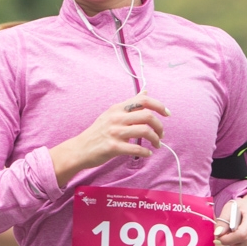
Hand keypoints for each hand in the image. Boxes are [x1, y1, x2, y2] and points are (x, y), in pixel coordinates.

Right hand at [51, 95, 169, 185]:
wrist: (79, 149)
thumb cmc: (98, 132)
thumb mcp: (112, 113)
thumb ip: (130, 105)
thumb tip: (146, 92)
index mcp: (117, 108)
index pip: (143, 100)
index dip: (159, 105)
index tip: (167, 114)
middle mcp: (116, 118)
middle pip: (147, 116)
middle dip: (159, 126)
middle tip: (161, 135)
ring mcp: (114, 132)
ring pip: (144, 131)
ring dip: (155, 139)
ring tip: (156, 144)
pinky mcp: (113, 147)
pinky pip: (136, 149)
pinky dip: (146, 152)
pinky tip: (147, 153)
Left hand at [217, 191, 246, 245]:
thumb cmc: (242, 208)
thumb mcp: (230, 208)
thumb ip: (222, 221)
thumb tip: (218, 235)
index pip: (241, 235)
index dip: (228, 240)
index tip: (220, 238)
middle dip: (230, 244)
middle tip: (228, 236)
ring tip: (236, 238)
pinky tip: (241, 243)